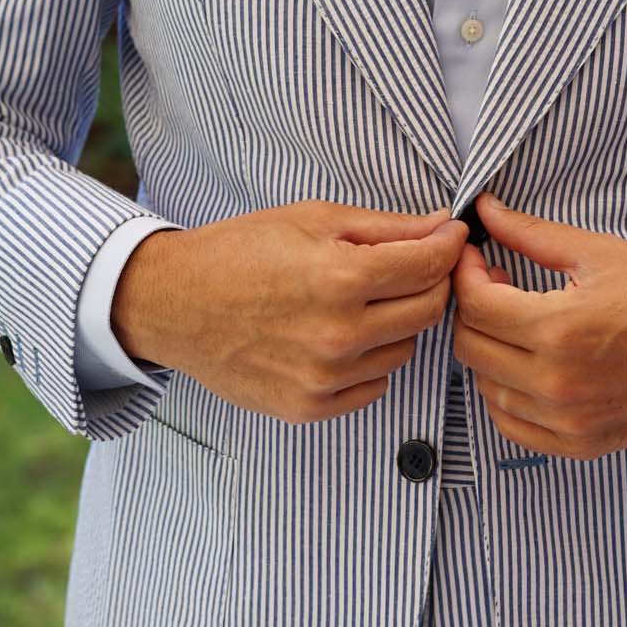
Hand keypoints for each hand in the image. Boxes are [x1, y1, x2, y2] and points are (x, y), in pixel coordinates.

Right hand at [112, 200, 469, 423]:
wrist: (174, 303)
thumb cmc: (239, 252)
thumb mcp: (312, 219)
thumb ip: (386, 227)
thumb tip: (443, 227)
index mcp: (341, 278)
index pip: (430, 267)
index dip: (450, 246)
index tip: (452, 237)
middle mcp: (338, 334)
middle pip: (428, 310)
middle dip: (430, 282)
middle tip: (412, 266)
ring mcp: (325, 377)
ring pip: (404, 350)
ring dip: (397, 323)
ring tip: (360, 301)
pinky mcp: (310, 406)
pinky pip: (374, 384)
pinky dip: (369, 359)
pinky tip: (339, 335)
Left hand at [451, 190, 626, 458]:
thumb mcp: (601, 254)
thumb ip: (531, 234)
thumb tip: (482, 210)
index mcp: (561, 329)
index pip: (476, 304)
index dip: (465, 274)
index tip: (476, 257)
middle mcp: (558, 382)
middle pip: (471, 347)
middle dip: (471, 309)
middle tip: (495, 285)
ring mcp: (567, 420)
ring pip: (485, 387)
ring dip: (488, 351)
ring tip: (516, 324)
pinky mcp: (579, 443)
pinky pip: (511, 424)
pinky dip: (505, 394)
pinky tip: (524, 366)